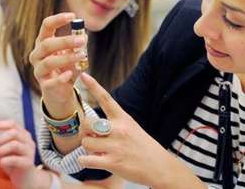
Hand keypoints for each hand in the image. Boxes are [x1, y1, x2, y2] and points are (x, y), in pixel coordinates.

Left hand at [0, 120, 36, 188]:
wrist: (24, 178)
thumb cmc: (13, 161)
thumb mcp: (2, 151)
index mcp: (23, 134)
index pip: (12, 123)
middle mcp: (28, 140)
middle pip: (14, 132)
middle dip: (1, 139)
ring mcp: (30, 151)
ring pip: (15, 144)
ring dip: (2, 149)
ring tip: (0, 155)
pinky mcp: (28, 163)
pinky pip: (15, 159)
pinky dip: (4, 161)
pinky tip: (2, 163)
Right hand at [29, 13, 86, 114]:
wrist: (59, 91)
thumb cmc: (65, 68)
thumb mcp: (73, 54)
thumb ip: (77, 45)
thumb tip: (84, 36)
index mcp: (43, 42)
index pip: (46, 26)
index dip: (58, 19)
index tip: (72, 16)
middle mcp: (37, 55)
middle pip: (47, 44)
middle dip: (65, 41)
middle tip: (82, 40)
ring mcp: (38, 70)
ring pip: (48, 62)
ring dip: (66, 58)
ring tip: (82, 55)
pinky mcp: (44, 85)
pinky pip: (51, 81)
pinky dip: (60, 78)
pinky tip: (70, 74)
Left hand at [77, 73, 201, 188]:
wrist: (161, 168)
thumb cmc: (144, 148)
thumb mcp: (132, 128)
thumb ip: (112, 125)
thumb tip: (90, 128)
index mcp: (124, 119)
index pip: (106, 99)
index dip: (93, 86)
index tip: (83, 75)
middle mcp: (119, 130)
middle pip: (87, 123)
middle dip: (84, 131)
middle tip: (92, 138)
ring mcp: (116, 146)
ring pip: (85, 142)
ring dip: (87, 148)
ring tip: (98, 152)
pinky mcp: (113, 163)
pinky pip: (86, 159)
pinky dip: (84, 161)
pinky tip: (93, 161)